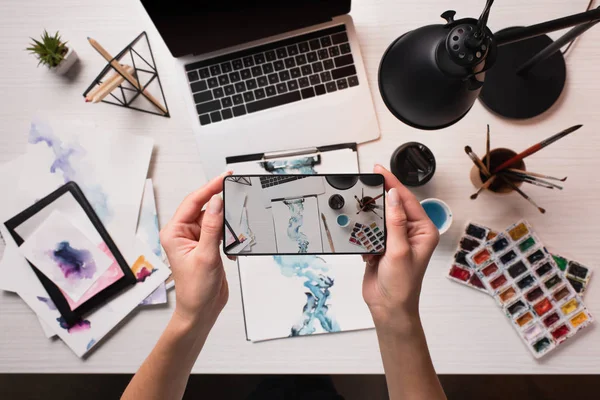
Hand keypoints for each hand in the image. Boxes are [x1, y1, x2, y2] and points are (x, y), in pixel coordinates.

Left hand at [160, 172, 231, 330]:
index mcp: (174, 232)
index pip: (193, 202)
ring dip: (227, 221)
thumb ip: (212, 227)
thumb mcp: (205, 256)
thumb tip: (216, 202)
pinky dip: (230, 233)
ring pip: (215, 218)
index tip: (225, 177)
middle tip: (238, 192)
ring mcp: (196, 239)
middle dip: (221, 203)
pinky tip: (233, 242)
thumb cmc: (195, 290)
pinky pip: (220, 230)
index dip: (210, 187)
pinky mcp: (207, 245)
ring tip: (237, 224)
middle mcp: (183, 233)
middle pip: (204, 207)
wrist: (200, 310)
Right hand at [362, 165, 438, 331]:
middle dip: (379, 198)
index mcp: (424, 230)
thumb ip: (396, 221)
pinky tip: (365, 243)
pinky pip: (371, 230)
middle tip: (366, 183)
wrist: (388, 307)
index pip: (406, 200)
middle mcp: (411, 232)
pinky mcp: (382, 246)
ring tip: (361, 212)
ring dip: (370, 219)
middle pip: (393, 205)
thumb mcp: (399, 250)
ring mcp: (396, 239)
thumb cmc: (402, 285)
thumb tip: (393, 195)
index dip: (392, 184)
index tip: (379, 170)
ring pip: (380, 217)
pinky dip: (365, 233)